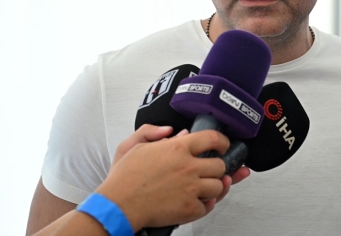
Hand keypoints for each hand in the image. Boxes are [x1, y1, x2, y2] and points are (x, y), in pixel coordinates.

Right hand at [97, 130, 232, 230]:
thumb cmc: (123, 179)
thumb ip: (152, 132)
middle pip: (220, 165)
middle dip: (216, 168)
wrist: (117, 206)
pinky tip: (195, 201)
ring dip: (212, 187)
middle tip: (208, 170)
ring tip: (202, 187)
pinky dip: (203, 205)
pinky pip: (208, 207)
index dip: (222, 141)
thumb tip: (173, 131)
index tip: (223, 146)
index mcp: (177, 149)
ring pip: (218, 186)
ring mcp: (190, 189)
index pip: (212, 138)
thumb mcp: (132, 145)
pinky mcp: (189, 209)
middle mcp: (188, 167)